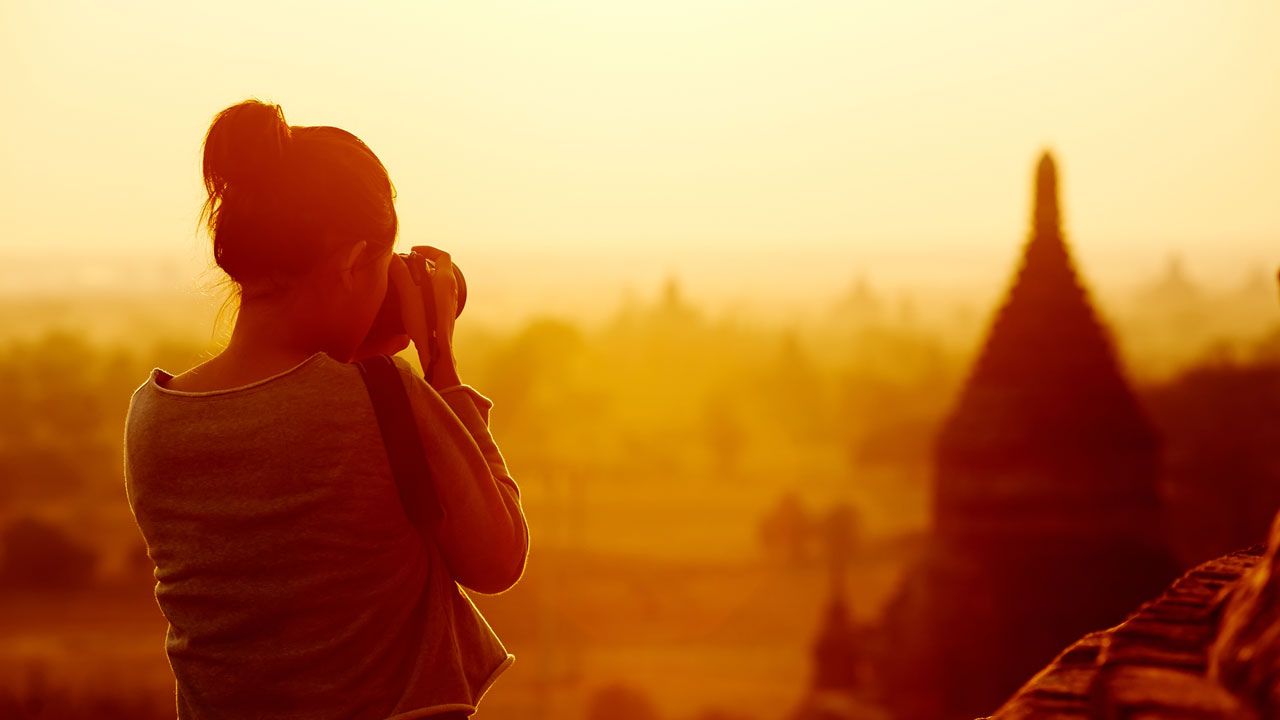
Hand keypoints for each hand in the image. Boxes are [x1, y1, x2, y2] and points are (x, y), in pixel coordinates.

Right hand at [391, 248, 459, 384]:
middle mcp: (451, 289)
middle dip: (422, 264)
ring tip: (405, 282)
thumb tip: (391, 257)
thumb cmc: (425, 321)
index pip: (442, 255)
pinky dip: (424, 291)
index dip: (428, 249)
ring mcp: (450, 302)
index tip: (413, 251)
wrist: (437, 351)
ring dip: (422, 278)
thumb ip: (400, 273)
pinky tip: (410, 300)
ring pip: (437, 282)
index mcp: (445, 280)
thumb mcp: (409, 293)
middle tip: (406, 266)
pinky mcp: (446, 314)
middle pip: (440, 268)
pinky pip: (436, 295)